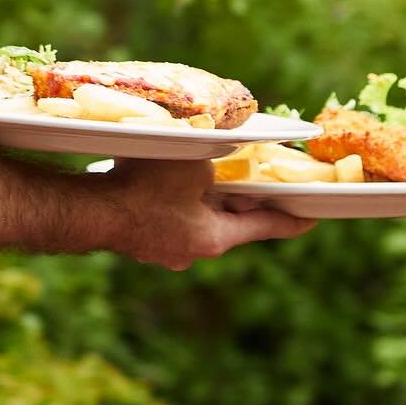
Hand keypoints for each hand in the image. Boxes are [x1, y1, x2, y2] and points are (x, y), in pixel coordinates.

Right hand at [105, 157, 315, 268]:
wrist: (92, 209)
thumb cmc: (148, 186)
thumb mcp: (196, 161)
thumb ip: (218, 157)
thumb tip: (223, 152)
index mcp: (214, 239)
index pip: (265, 226)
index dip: (292, 219)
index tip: (314, 218)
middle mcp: (192, 252)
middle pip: (229, 221)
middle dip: (240, 198)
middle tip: (258, 180)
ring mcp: (163, 250)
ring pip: (196, 217)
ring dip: (202, 195)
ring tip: (205, 168)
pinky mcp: (141, 238)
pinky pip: (169, 215)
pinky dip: (176, 197)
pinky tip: (166, 175)